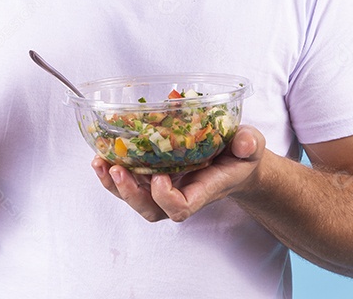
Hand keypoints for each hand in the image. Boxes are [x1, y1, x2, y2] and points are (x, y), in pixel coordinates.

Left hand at [90, 126, 266, 222]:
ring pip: (135, 198)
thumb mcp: (251, 146)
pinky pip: (130, 182)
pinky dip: (112, 173)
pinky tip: (102, 156)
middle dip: (130, 194)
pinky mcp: (154, 176)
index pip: (181, 208)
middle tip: (117, 171)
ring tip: (100, 162)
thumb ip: (249, 144)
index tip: (160, 177)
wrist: (235, 162)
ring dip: (114, 184)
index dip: (166, 198)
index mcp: (204, 190)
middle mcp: (181, 194)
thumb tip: (244, 142)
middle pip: (151, 210)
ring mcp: (166, 187)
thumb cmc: (241, 157)